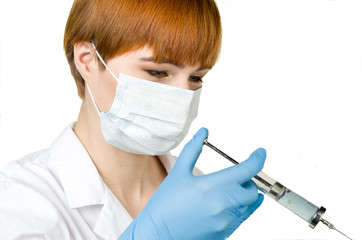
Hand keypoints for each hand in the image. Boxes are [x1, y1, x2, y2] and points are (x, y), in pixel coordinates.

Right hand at [119, 128, 265, 239]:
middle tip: (236, 175)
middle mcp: (224, 205)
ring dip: (245, 194)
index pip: (247, 170)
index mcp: (213, 186)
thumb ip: (193, 150)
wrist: (157, 235)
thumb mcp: (178, 173)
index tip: (260, 153)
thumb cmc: (165, 206)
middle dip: (248, 179)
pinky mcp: (225, 233)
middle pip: (253, 189)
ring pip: (250, 204)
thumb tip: (203, 133)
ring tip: (229, 190)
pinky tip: (224, 204)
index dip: (258, 159)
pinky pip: (242, 218)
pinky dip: (240, 208)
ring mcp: (226, 221)